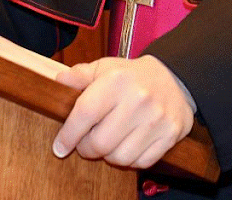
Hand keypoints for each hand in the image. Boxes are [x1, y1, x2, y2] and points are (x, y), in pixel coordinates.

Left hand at [52, 55, 193, 168]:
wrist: (174, 77)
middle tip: (87, 142)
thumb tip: (58, 83)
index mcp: (117, 80)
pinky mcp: (170, 134)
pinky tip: (128, 144)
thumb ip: (79, 75)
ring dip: (109, 155)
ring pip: (120, 158)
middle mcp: (138, 98)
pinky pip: (141, 162)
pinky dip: (130, 159)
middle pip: (100, 143)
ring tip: (110, 141)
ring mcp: (156, 118)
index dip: (68, 134)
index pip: (85, 113)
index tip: (60, 146)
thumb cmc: (131, 76)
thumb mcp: (105, 68)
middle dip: (87, 148)